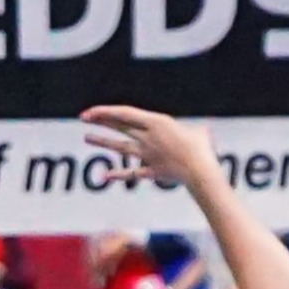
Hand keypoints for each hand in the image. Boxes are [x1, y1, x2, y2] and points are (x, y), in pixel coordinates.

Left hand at [82, 104, 217, 191]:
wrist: (200, 171)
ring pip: (121, 147)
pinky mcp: (151, 170)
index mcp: (158, 122)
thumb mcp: (200, 133)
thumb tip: (204, 132)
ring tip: (86, 137)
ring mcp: (148, 154)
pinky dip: (119, 174)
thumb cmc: (203, 149)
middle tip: (84, 118)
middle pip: (120, 127)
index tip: (91, 112)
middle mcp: (148, 137)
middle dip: (100, 121)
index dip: (105, 112)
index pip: (125, 114)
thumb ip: (197, 131)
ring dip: (103, 142)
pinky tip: (105, 176)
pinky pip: (132, 172)